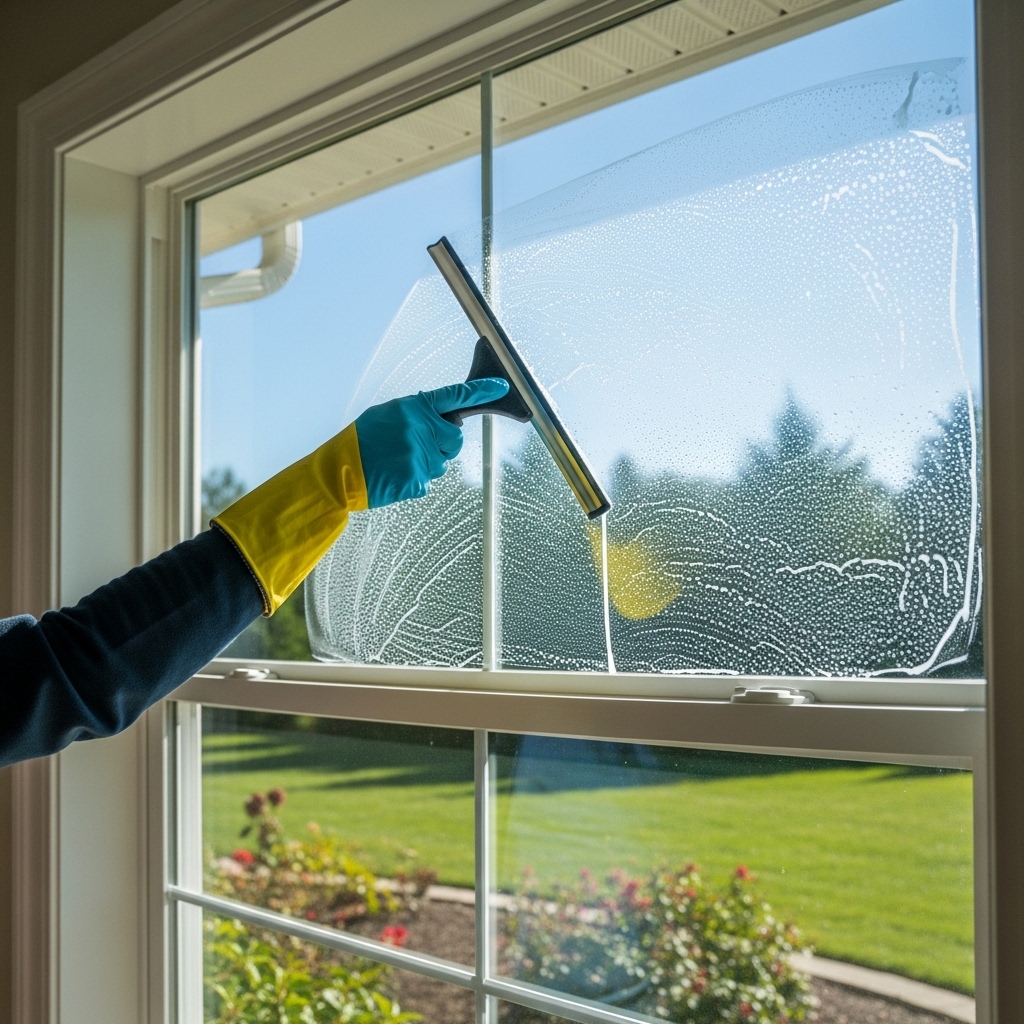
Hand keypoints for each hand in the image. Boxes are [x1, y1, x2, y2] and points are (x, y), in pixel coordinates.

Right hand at [355, 378, 509, 507]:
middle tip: (418, 447)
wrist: (339, 470)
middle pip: (455, 440)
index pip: (455, 395)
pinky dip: (413, 481)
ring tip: (397, 462)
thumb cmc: (362, 441)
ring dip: (425, 464)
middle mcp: (421, 429)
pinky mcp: (417, 480)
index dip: (481, 390)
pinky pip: (427, 482)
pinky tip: (394, 474)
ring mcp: (421, 456)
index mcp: (414, 408)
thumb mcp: (388, 415)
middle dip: (444, 445)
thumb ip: (417, 416)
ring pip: (441, 464)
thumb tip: (440, 422)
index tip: (502, 385)